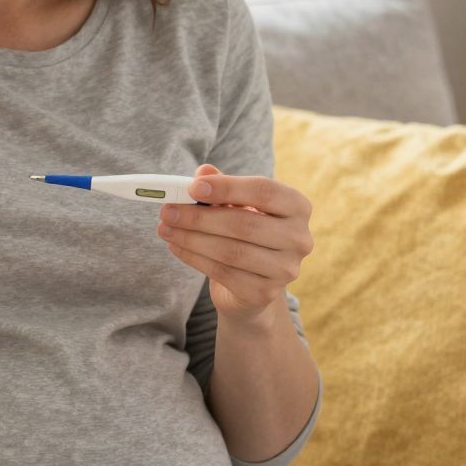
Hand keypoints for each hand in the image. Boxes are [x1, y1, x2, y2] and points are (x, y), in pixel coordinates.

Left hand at [156, 162, 313, 324]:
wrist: (254, 286)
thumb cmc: (246, 234)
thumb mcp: (237, 206)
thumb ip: (223, 187)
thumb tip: (202, 172)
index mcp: (298, 207)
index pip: (264, 191)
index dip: (227, 187)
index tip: (191, 187)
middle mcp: (299, 238)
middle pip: (244, 223)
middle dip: (199, 217)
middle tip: (167, 211)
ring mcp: (285, 269)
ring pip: (231, 251)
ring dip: (191, 238)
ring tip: (165, 228)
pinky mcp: (265, 293)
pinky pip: (223, 273)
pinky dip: (194, 258)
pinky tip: (176, 247)